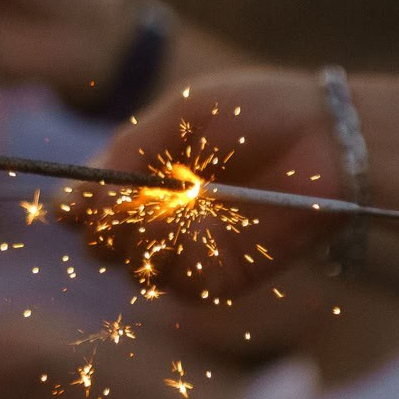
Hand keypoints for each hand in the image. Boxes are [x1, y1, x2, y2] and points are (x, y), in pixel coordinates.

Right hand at [91, 70, 346, 298]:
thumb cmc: (255, 113)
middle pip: (96, 246)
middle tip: (142, 197)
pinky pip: (179, 286)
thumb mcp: (182, 116)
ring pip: (134, 271)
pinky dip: (187, 257)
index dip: (74, 206)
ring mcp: (185, 253)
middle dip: (108, 225)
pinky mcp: (220, 280)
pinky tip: (209, 224)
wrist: (327, 140)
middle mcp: (153, 219)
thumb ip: (127, 151)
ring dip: (151, 239)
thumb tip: (70, 199)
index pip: (79, 207)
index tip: (80, 200)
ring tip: (186, 202)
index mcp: (135, 176)